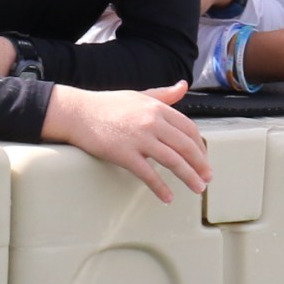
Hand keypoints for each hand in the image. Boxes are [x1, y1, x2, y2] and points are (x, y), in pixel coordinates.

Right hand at [44, 81, 211, 202]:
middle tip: (207, 178)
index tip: (204, 158)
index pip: (189, 129)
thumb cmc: (107, 105)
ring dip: (189, 177)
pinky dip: (161, 188)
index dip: (200, 146)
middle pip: (186, 146)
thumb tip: (183, 86)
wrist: (77, 113)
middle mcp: (152, 122)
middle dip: (200, 164)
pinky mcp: (124, 154)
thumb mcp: (139, 94)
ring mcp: (139, 138)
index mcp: (157, 108)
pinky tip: (168, 197)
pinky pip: (148, 174)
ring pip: (173, 161)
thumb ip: (163, 95)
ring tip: (197, 188)